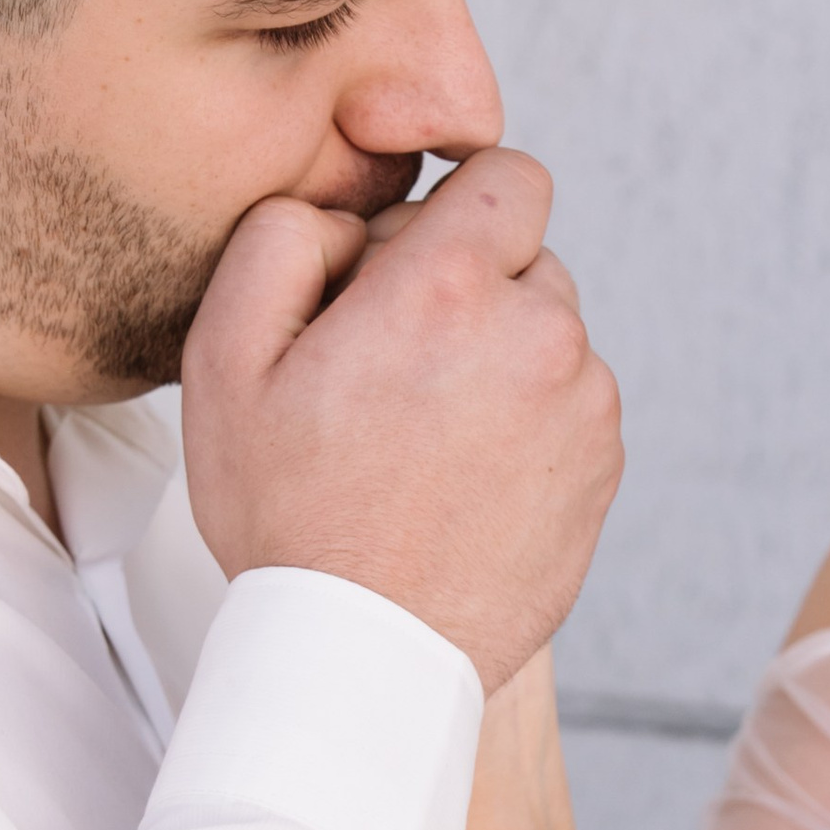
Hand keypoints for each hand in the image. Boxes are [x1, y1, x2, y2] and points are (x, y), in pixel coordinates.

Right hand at [180, 149, 622, 692]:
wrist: (362, 655)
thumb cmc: (286, 516)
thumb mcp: (225, 359)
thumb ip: (282, 239)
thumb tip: (353, 215)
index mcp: (449, 288)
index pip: (507, 174)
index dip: (454, 208)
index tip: (410, 261)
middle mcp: (539, 335)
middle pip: (526, 258)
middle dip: (468, 289)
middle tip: (390, 368)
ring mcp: (584, 407)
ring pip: (549, 336)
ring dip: (498, 360)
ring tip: (422, 436)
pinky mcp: (604, 469)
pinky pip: (570, 407)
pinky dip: (526, 424)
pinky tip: (460, 478)